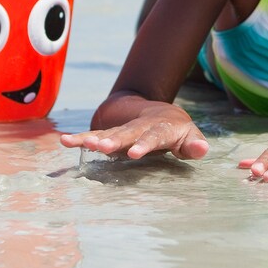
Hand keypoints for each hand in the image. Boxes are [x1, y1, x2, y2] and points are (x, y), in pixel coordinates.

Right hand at [58, 104, 208, 159]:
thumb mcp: (190, 137)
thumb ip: (194, 145)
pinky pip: (95, 136)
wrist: (162, 114)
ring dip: (92, 138)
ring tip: (75, 142)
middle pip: (126, 133)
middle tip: (99, 147)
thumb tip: (202, 149)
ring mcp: (124, 130)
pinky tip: (65, 141)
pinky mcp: (111, 134)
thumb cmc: (178, 132)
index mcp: (161, 128)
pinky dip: (81, 138)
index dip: (144, 144)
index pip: (153, 137)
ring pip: (107, 133)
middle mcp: (139, 126)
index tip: (133, 154)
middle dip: (113, 140)